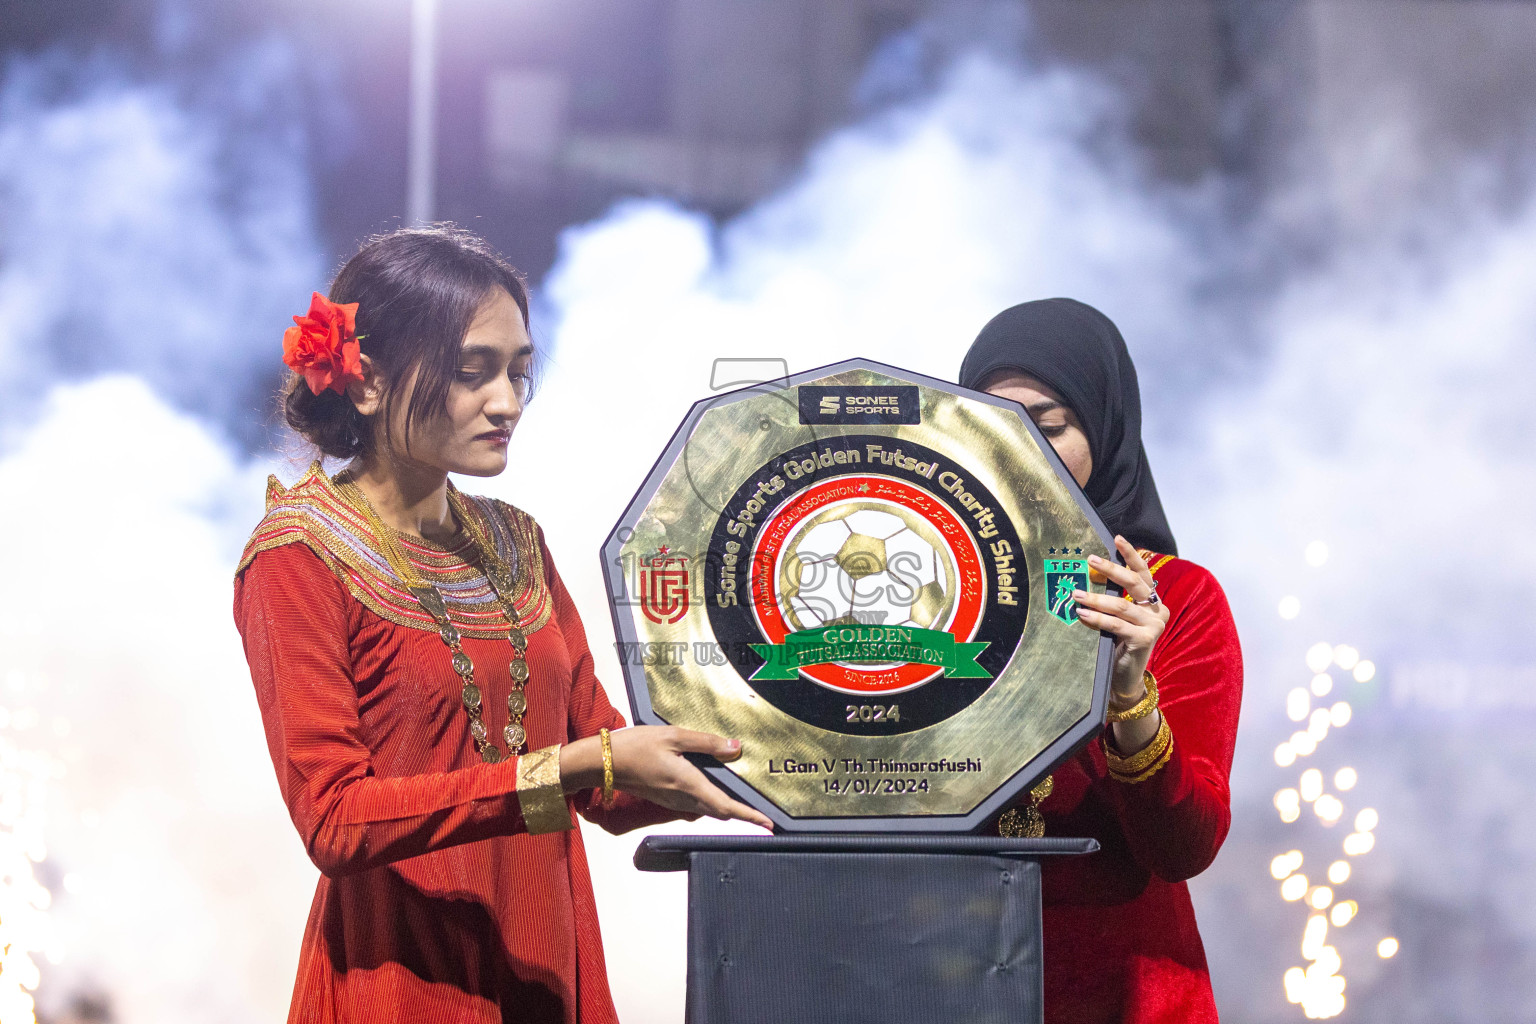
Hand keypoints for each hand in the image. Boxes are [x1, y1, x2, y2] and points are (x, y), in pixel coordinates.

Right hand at [564, 726, 772, 829]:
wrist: (603, 763)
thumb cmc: (635, 746)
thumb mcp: (673, 736)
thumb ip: (706, 742)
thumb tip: (735, 748)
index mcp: (688, 784)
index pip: (725, 806)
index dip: (749, 816)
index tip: (768, 823)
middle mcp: (682, 799)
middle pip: (719, 811)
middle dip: (740, 813)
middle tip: (761, 812)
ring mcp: (672, 801)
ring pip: (706, 809)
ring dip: (725, 807)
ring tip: (743, 801)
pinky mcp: (665, 799)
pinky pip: (693, 805)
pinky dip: (709, 801)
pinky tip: (712, 788)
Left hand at [1072, 536, 1169, 705]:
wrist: (1126, 677)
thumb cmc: (1120, 644)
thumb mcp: (1118, 618)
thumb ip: (1112, 600)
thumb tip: (1090, 575)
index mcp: (1152, 603)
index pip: (1143, 574)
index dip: (1131, 556)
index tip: (1117, 538)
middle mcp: (1157, 611)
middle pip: (1134, 584)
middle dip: (1112, 569)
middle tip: (1091, 560)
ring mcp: (1153, 626)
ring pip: (1120, 606)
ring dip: (1095, 598)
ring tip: (1076, 594)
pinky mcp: (1145, 640)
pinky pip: (1116, 625)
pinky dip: (1097, 618)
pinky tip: (1082, 615)